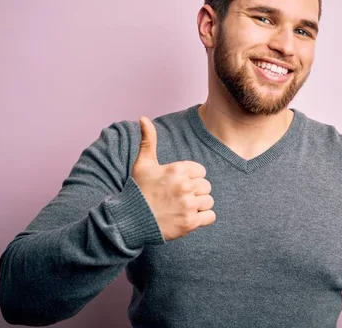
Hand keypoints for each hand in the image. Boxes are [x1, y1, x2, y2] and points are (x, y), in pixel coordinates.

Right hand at [131, 116, 215, 240]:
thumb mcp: (143, 164)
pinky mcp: (190, 223)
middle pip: (206, 186)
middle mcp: (184, 186)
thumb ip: (148, 140)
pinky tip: (188, 217)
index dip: (190, 178)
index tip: (176, 185)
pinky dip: (203, 218)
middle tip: (178, 198)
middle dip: (195, 192)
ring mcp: (188, 205)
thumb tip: (143, 117)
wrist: (130, 220)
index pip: (201, 171)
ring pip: (209, 201)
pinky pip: (210, 216)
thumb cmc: (139, 190)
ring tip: (182, 208)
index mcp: (177, 170)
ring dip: (199, 206)